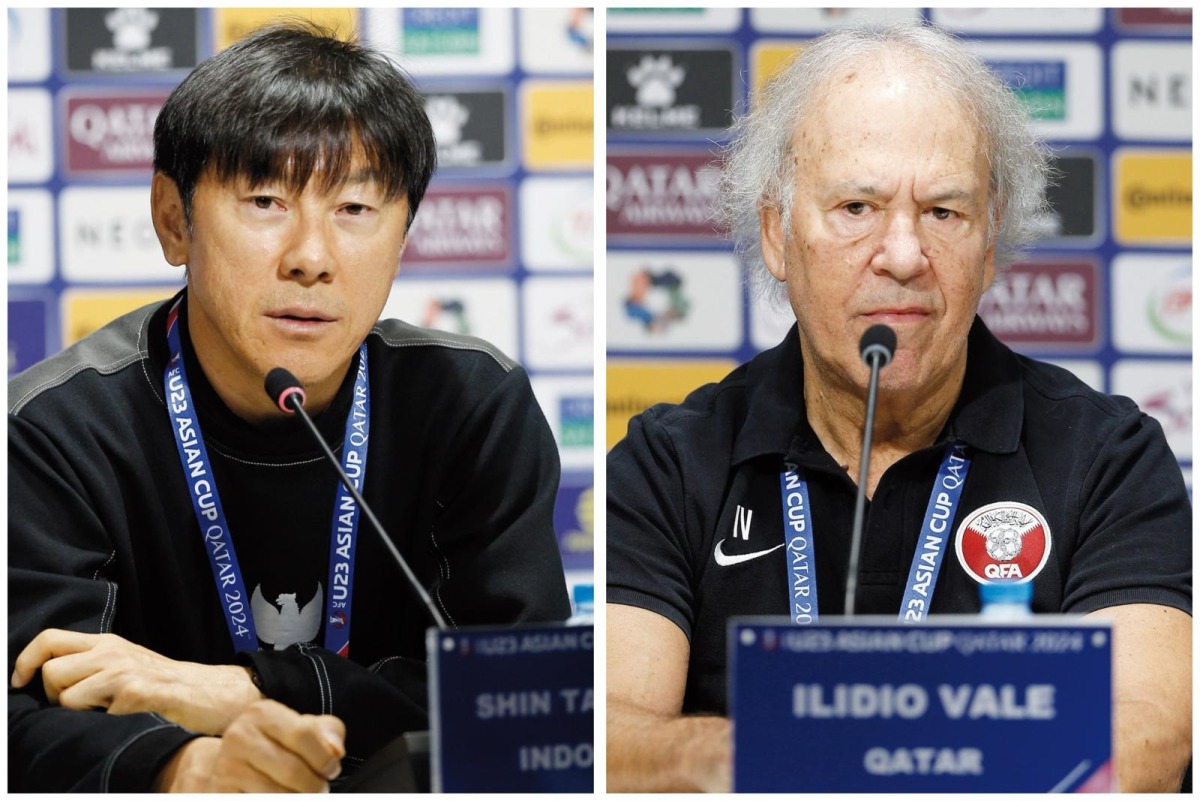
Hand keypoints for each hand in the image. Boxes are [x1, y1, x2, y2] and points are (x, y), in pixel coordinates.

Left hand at [11, 629, 262, 733]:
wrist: (213, 693)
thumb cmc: (168, 687)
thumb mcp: (127, 665)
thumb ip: (94, 666)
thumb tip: (48, 680)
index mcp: (107, 643)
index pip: (50, 639)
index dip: (25, 661)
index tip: (20, 682)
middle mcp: (112, 652)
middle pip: (52, 671)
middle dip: (54, 698)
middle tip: (79, 708)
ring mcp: (124, 672)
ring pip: (66, 695)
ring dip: (78, 714)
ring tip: (106, 714)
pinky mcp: (136, 692)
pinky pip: (93, 713)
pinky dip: (103, 723)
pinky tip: (126, 719)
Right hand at [155, 700, 344, 791]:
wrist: (229, 765)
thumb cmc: (277, 744)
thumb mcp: (302, 728)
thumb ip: (328, 732)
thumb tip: (335, 751)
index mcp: (262, 714)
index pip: (303, 734)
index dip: (325, 758)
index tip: (332, 769)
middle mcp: (239, 737)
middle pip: (292, 771)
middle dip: (315, 786)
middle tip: (320, 789)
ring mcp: (226, 768)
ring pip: (277, 795)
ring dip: (298, 799)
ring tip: (302, 794)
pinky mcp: (221, 794)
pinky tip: (281, 796)